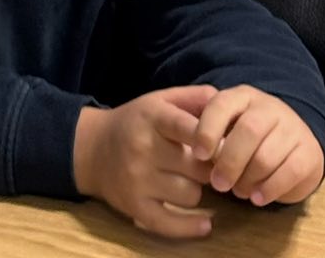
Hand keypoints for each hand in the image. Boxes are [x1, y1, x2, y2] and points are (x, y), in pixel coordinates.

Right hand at [74, 88, 219, 239]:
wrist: (94, 148)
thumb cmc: (136, 122)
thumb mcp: (160, 100)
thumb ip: (194, 98)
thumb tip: (228, 105)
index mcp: (152, 117)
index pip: (186, 127)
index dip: (212, 139)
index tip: (230, 147)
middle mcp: (143, 148)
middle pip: (198, 167)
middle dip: (210, 168)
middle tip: (210, 165)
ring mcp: (138, 180)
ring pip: (191, 195)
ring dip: (196, 190)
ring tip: (188, 180)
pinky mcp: (134, 207)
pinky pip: (171, 224)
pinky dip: (191, 227)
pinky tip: (205, 224)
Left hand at [189, 86, 324, 206]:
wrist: (296, 141)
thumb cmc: (251, 137)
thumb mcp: (229, 127)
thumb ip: (211, 134)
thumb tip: (191, 153)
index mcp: (243, 96)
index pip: (222, 104)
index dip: (208, 129)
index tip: (198, 154)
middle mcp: (269, 108)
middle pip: (248, 131)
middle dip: (229, 161)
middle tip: (218, 184)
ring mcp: (292, 129)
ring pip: (267, 155)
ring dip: (248, 179)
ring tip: (238, 191)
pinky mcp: (309, 153)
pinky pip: (289, 172)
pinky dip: (270, 189)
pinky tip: (257, 198)